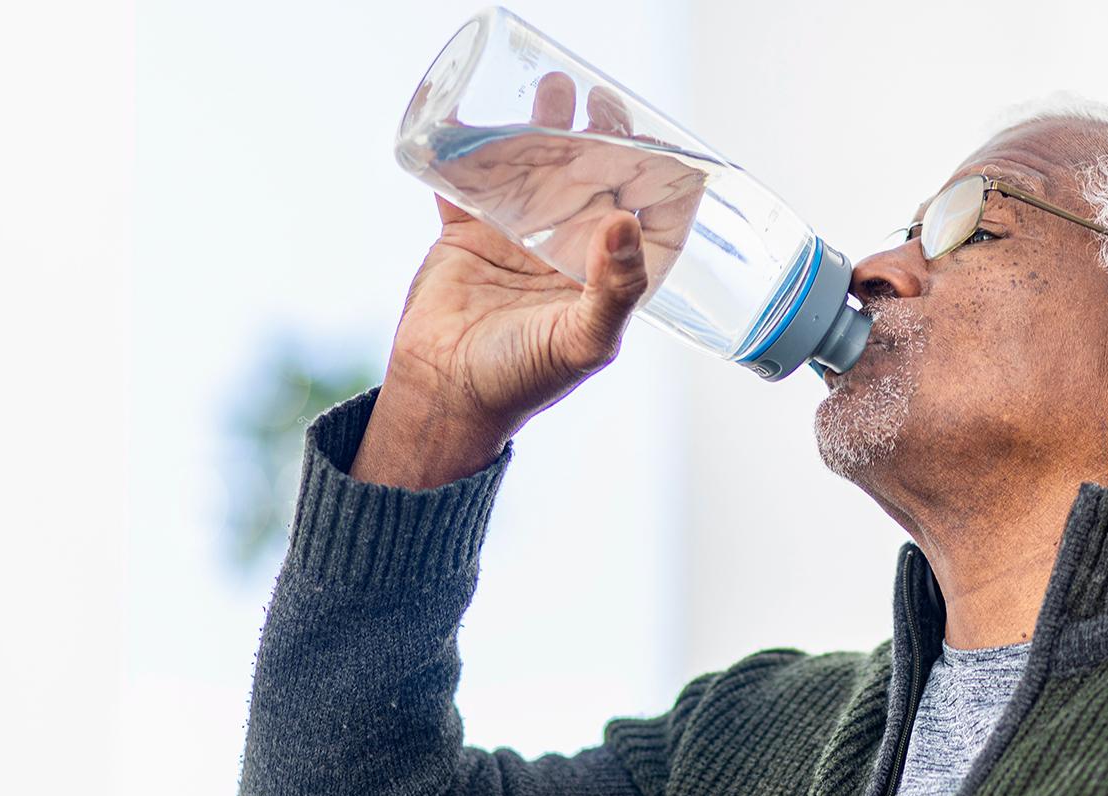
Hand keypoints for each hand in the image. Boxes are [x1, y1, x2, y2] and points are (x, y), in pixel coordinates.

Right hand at [386, 74, 706, 437]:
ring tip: (554, 88)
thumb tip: (626, 222)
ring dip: (544, 127)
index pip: (649, 220)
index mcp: (609, 278)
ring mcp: (518, 238)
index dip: (662, 181)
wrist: (445, 396)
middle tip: (601, 102)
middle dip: (603, 138)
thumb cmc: (525, 380)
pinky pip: (471, 180)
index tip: (663, 143)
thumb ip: (615, 289)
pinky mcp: (468, 232)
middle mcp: (569, 252)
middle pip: (595, 180)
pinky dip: (468, 148)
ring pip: (538, 169)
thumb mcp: (582, 340)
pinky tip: (472, 115)